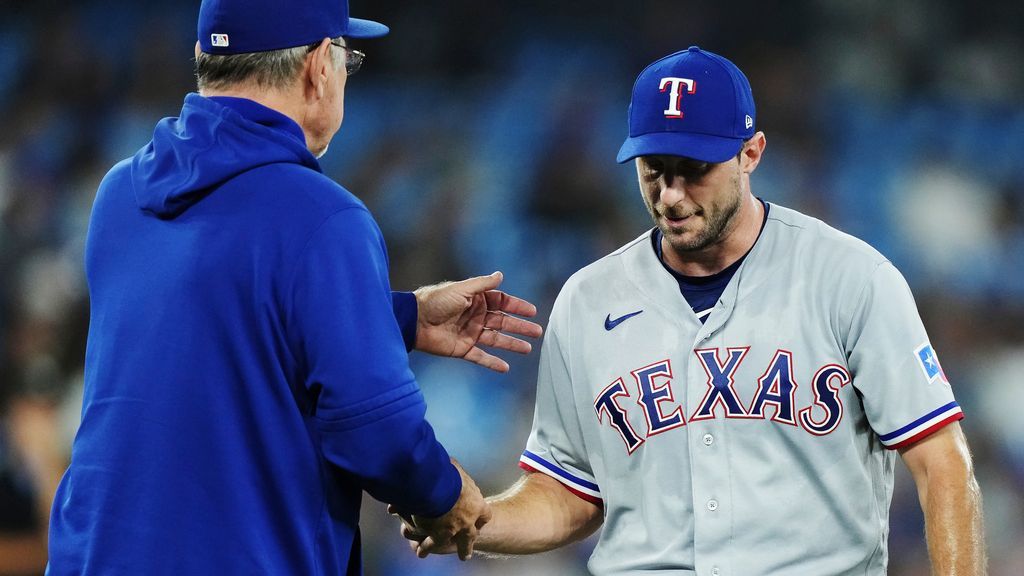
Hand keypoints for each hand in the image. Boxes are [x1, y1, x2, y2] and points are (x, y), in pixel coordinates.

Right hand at [389, 460, 490, 559]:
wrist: (435, 485)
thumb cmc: (446, 473)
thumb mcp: (455, 469)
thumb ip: (455, 472)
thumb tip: (449, 464)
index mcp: (476, 503)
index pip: (485, 515)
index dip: (481, 519)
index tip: (479, 522)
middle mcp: (468, 520)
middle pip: (472, 536)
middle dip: (468, 543)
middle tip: (466, 553)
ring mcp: (454, 530)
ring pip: (456, 545)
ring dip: (453, 551)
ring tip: (449, 558)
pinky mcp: (438, 535)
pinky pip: (432, 545)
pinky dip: (425, 548)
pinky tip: (421, 552)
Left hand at [414, 271, 542, 372]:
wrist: (415, 321)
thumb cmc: (436, 301)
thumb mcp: (462, 289)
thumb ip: (483, 284)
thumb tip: (500, 274)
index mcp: (476, 300)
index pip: (502, 302)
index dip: (517, 306)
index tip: (532, 311)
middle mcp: (476, 316)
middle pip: (503, 322)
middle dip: (520, 327)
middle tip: (537, 332)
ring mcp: (470, 333)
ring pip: (496, 340)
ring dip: (512, 344)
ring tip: (528, 349)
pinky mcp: (463, 349)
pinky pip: (481, 357)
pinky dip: (493, 363)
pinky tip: (506, 367)